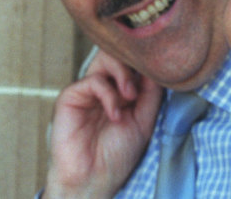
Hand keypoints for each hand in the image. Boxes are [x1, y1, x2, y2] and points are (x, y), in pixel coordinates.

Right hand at [43, 52, 162, 198]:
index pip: (133, 60)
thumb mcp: (145, 119)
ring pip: (106, 58)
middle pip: (118, 51)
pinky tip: (115, 115)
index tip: (159, 68)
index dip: (146, 61)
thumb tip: (158, 65)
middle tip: (143, 82)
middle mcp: (105, 85)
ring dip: (124, 75)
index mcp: (122, 88)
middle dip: (134, 61)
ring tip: (131, 97)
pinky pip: (93, 81)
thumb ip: (151, 92)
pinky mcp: (71, 97)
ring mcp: (87, 89)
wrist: (96, 178)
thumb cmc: (119, 152)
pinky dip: (109, 95)